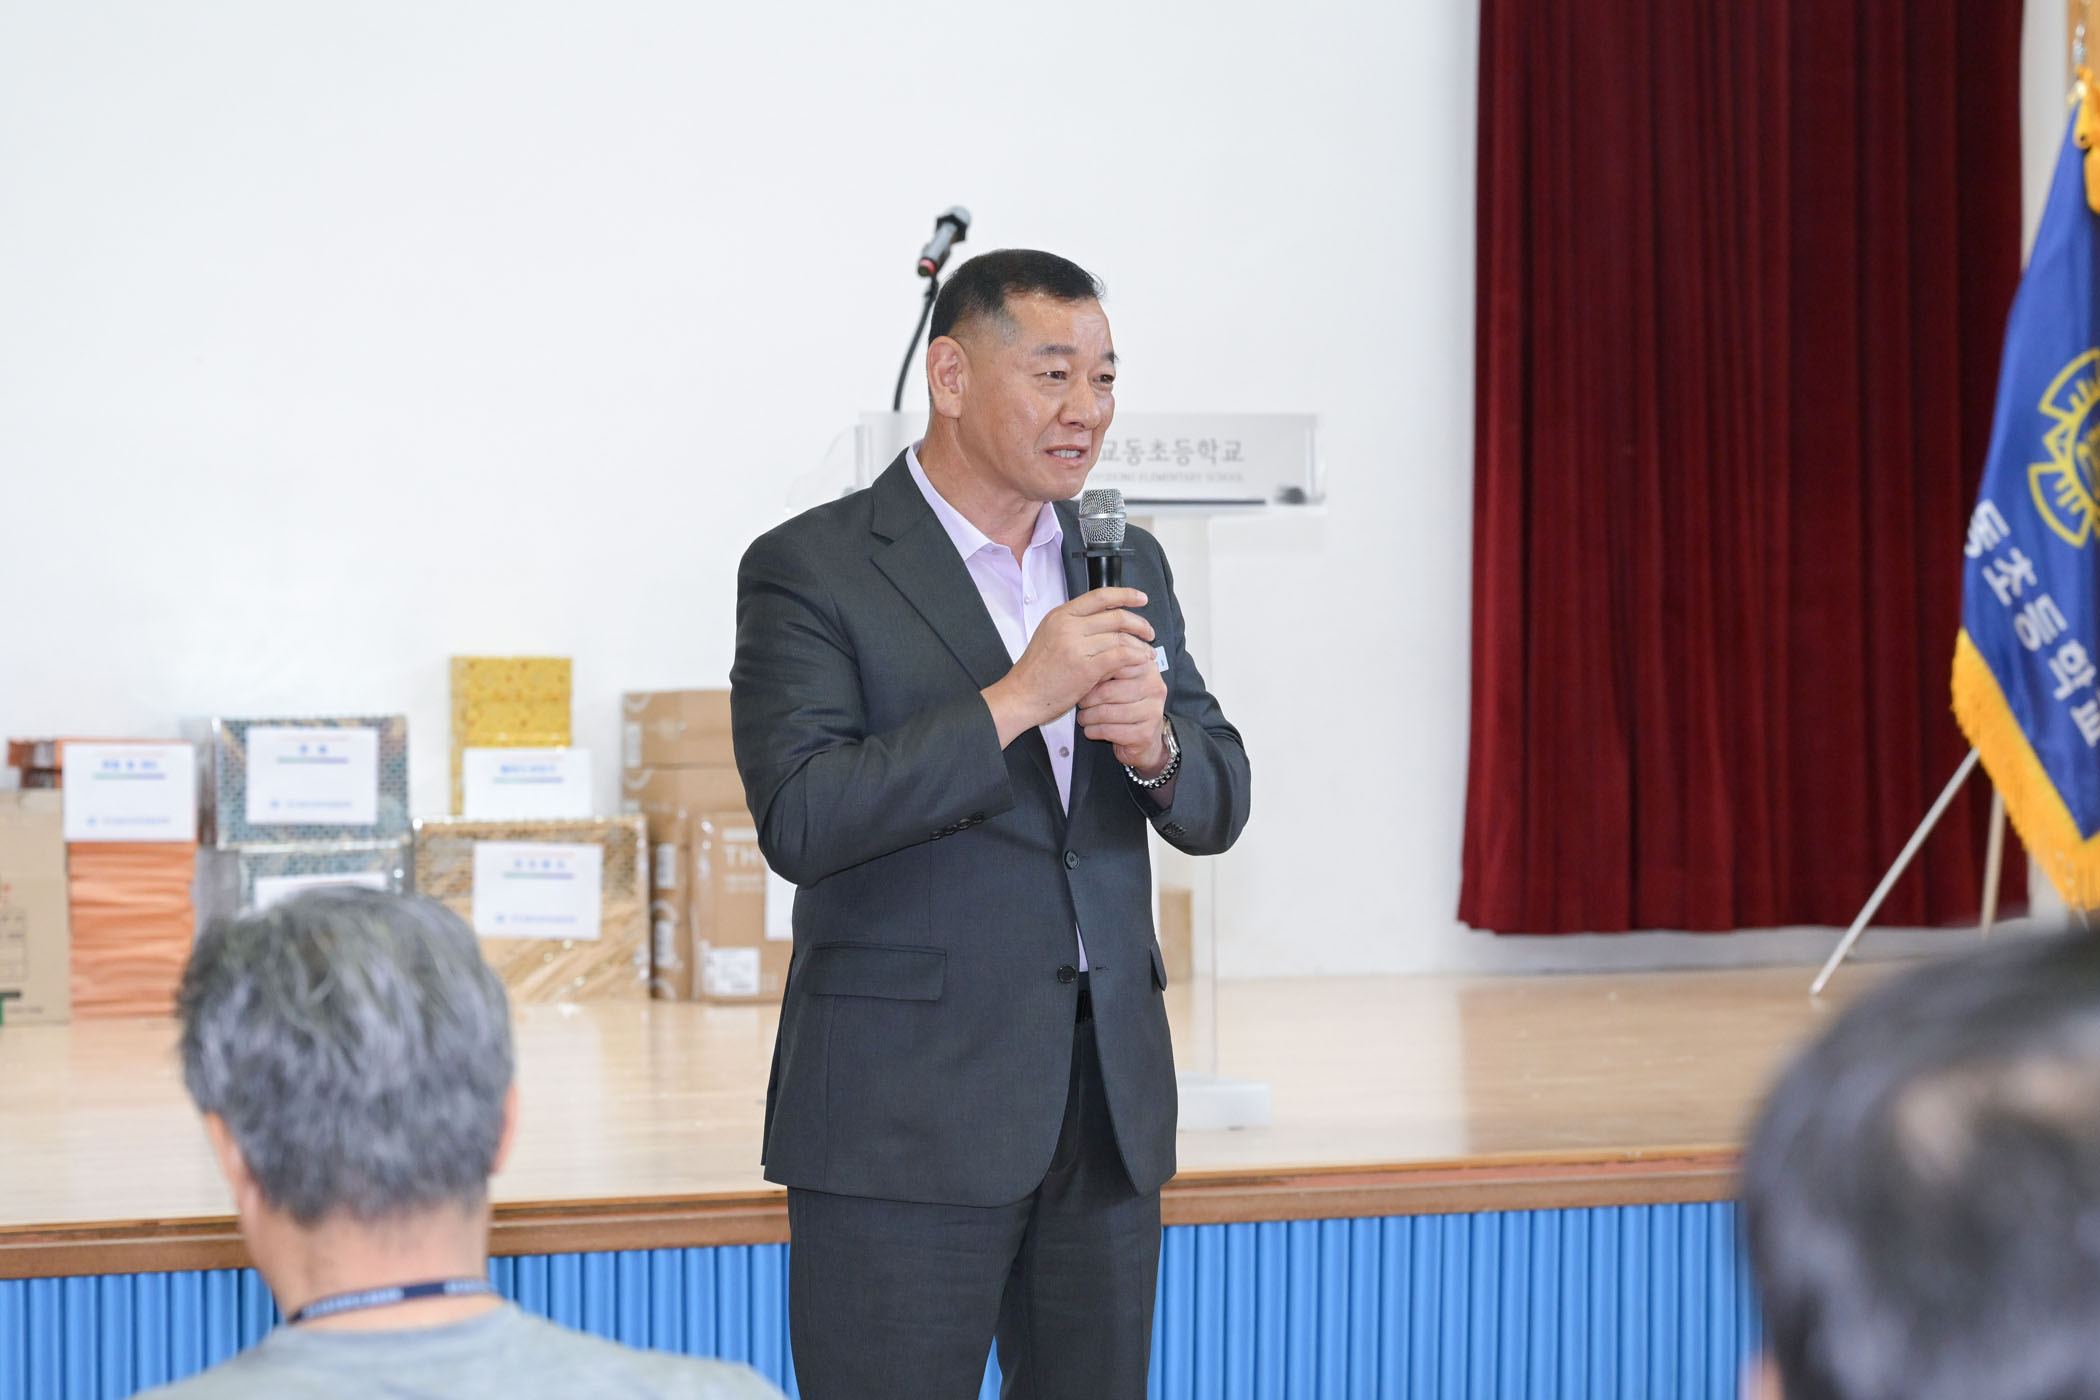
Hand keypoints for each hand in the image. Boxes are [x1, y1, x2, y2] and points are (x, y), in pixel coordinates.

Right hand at [983, 589, 1154, 747]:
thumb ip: (1075, 626)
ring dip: (1140, 645)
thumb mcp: (1050, 636)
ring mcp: (1076, 646)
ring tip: (1148, 653)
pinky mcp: (1085, 668)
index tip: (1141, 598)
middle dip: (1139, 623)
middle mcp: (1068, 626)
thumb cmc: (1036, 671)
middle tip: (1149, 633)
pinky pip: (1120, 656)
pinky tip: (1142, 661)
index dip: (1125, 594)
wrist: (1021, 695)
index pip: (1099, 596)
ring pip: (1120, 637)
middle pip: (1115, 616)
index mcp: (1060, 615)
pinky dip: (1136, 658)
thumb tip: (1107, 621)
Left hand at [1077, 655, 1168, 772]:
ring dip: (1088, 717)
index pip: (1114, 666)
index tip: (1082, 681)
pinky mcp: (1144, 733)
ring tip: (1083, 717)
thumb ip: (1108, 667)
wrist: (1145, 736)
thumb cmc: (1128, 704)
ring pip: (1106, 713)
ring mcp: (1152, 712)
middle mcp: (1154, 688)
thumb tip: (1084, 662)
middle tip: (1080, 703)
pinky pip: (1109, 731)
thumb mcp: (1120, 680)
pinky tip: (1091, 730)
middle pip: (1107, 691)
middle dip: (1087, 699)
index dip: (1093, 675)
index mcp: (1147, 669)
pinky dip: (1094, 731)